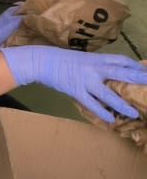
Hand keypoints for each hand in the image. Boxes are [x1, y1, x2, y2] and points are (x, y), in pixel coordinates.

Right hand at [2, 44, 146, 122]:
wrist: (43, 61)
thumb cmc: (63, 60)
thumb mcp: (84, 59)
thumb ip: (98, 66)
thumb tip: (114, 75)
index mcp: (97, 58)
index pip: (122, 60)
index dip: (136, 66)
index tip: (146, 72)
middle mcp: (95, 68)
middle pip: (122, 73)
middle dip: (138, 79)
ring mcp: (86, 80)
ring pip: (108, 94)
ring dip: (123, 104)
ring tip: (135, 113)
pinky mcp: (76, 90)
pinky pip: (91, 104)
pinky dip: (102, 112)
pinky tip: (111, 120)